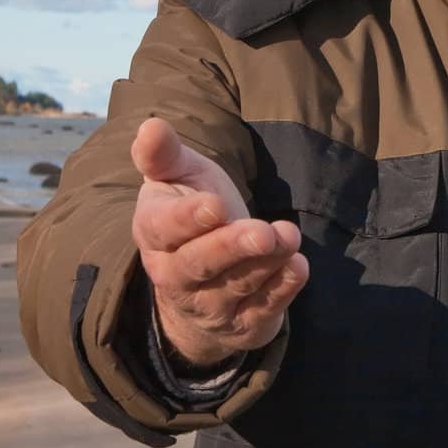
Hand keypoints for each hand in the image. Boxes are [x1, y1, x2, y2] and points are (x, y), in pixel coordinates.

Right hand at [130, 117, 308, 368]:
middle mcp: (176, 276)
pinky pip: (262, 309)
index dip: (188, 220)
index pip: (165, 230)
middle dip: (232, 248)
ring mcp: (210, 305)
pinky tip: (297, 266)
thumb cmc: (192, 215)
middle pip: (200, 265)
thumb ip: (165, 155)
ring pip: (236, 286)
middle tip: (263, 232)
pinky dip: (281, 289)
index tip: (214, 205)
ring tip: (289, 236)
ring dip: (266, 263)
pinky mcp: (243, 323)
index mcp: (156, 234)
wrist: (202, 284)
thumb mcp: (179, 179)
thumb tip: (149, 124)